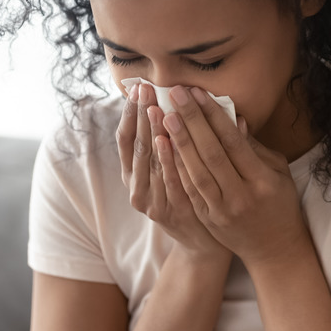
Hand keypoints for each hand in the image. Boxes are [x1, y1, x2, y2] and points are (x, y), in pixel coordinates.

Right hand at [116, 83, 229, 259]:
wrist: (204, 242)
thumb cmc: (192, 195)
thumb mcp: (177, 167)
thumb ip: (175, 138)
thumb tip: (183, 99)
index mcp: (134, 174)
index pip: (125, 137)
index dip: (130, 112)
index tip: (137, 87)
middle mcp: (136, 187)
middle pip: (135, 146)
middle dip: (140, 115)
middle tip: (145, 89)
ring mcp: (150, 202)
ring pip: (149, 162)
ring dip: (152, 133)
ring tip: (155, 107)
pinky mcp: (166, 213)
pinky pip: (166, 181)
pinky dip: (166, 161)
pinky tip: (167, 141)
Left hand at [162, 86, 312, 266]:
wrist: (274, 249)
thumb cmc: (279, 202)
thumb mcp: (277, 171)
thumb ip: (254, 147)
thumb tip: (233, 118)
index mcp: (263, 180)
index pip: (233, 142)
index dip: (214, 116)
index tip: (198, 93)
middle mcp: (241, 195)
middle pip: (211, 153)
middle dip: (191, 121)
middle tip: (175, 94)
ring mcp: (222, 210)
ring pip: (196, 172)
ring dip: (178, 142)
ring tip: (163, 116)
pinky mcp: (207, 218)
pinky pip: (188, 189)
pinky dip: (176, 166)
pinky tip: (164, 147)